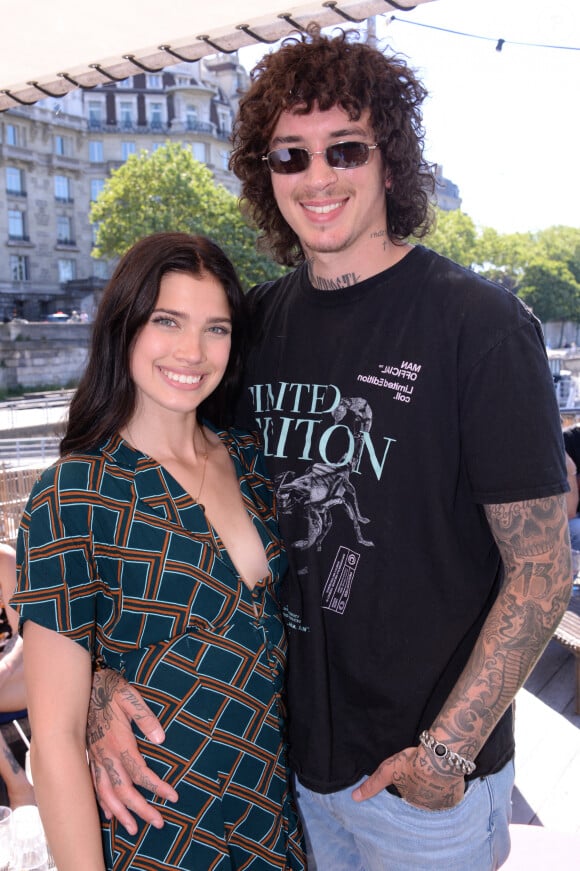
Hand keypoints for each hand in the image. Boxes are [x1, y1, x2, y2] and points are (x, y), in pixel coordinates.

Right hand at [87, 668, 177, 833]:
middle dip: (141, 809)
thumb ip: (146, 718)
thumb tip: (162, 739)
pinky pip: (94, 786)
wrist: (83, 685)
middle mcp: (105, 755)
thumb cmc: (110, 689)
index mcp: (119, 742)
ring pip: (106, 793)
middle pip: (124, 790)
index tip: (173, 797)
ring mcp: (95, 758)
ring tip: (133, 829)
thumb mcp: (130, 696)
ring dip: (120, 813)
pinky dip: (102, 803)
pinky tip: (108, 814)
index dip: (157, 787)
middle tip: (158, 822)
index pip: (140, 772)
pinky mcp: (90, 757)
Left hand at [352, 744, 465, 809]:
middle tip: (424, 771)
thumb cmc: (411, 763)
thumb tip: (354, 798)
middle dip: (423, 787)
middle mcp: (426, 808)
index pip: (408, 795)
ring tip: (436, 772)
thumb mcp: (388, 771)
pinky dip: (449, 788)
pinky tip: (447, 777)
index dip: (410, 782)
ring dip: (436, 787)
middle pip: (422, 797)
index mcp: (410, 802)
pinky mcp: (455, 798)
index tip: (413, 774)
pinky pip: (451, 795)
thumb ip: (372, 785)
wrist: (439, 758)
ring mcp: (441, 804)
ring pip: (436, 796)